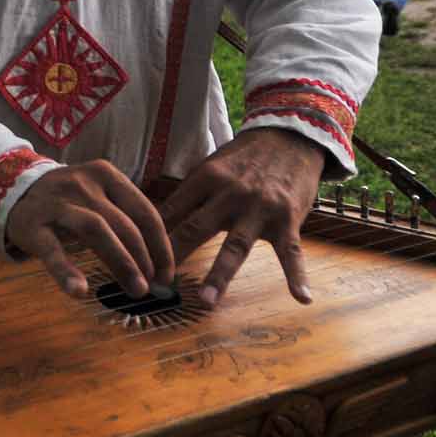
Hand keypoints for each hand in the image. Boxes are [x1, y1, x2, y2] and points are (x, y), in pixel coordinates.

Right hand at [6, 161, 173, 300]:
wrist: (11, 190)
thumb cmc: (68, 201)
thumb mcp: (97, 197)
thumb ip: (124, 222)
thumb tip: (158, 266)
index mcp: (106, 175)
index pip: (144, 211)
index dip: (161, 246)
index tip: (167, 275)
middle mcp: (83, 183)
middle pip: (124, 223)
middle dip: (144, 259)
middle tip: (153, 287)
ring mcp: (57, 202)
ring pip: (96, 230)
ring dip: (121, 262)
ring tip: (135, 290)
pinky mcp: (33, 224)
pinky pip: (52, 250)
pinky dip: (66, 271)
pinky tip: (79, 291)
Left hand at [158, 128, 324, 307]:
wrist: (291, 137)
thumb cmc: (244, 157)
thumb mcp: (212, 166)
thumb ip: (189, 195)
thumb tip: (153, 222)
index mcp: (206, 178)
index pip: (172, 211)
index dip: (151, 236)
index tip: (134, 260)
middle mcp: (230, 193)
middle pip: (196, 228)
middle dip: (174, 256)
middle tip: (155, 285)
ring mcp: (260, 208)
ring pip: (237, 246)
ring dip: (220, 274)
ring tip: (207, 299)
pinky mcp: (288, 219)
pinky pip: (291, 252)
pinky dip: (297, 275)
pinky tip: (301, 297)